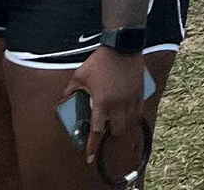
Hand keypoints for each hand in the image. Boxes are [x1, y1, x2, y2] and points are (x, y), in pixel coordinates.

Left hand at [63, 44, 148, 177]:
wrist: (122, 45)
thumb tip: (63, 100)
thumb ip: (70, 90)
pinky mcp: (140, 92)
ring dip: (122, 127)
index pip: (97, 131)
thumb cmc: (99, 61)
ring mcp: (131, 98)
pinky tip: (128, 114)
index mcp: (102, 102)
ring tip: (116, 123)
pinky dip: (133, 117)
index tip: (90, 158)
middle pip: (116, 131)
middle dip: (109, 135)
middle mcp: (118, 104)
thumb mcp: (79, 75)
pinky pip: (138, 112)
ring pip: (129, 124)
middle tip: (104, 130)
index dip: (93, 147)